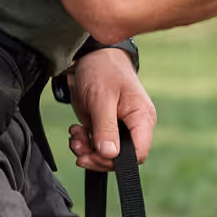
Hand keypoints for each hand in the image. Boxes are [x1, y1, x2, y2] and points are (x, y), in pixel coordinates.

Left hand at [64, 48, 155, 171]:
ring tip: (75, 136)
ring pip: (107, 153)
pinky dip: (85, 143)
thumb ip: (106, 128)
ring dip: (87, 150)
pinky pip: (98, 144)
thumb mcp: (101, 99)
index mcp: (142, 118)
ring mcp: (121, 126)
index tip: (94, 155)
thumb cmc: (103, 70)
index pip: (139, 153)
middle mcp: (135, 125)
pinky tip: (77, 131)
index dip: (117, 161)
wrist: (92, 56)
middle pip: (121, 157)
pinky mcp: (107, 126)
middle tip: (78, 147)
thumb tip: (110, 155)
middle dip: (96, 156)